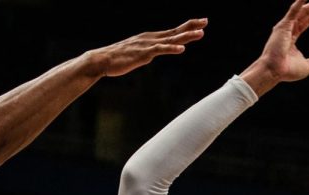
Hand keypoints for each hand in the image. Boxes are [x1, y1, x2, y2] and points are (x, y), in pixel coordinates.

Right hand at [86, 19, 206, 77]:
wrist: (102, 60)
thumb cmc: (118, 59)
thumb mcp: (137, 54)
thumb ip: (147, 52)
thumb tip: (151, 54)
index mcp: (150, 38)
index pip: (172, 32)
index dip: (187, 27)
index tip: (200, 23)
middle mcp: (151, 38)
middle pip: (175, 31)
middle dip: (191, 27)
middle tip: (205, 21)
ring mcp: (148, 45)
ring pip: (171, 39)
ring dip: (186, 36)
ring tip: (201, 33)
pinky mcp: (143, 53)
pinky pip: (160, 50)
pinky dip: (172, 48)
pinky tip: (182, 48)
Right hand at [241, 0, 308, 94]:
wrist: (274, 71)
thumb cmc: (286, 71)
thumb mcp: (306, 66)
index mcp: (292, 38)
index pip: (306, 22)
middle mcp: (288, 30)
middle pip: (305, 13)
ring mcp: (285, 26)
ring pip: (302, 11)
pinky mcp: (283, 25)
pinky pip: (293, 11)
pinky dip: (299, 2)